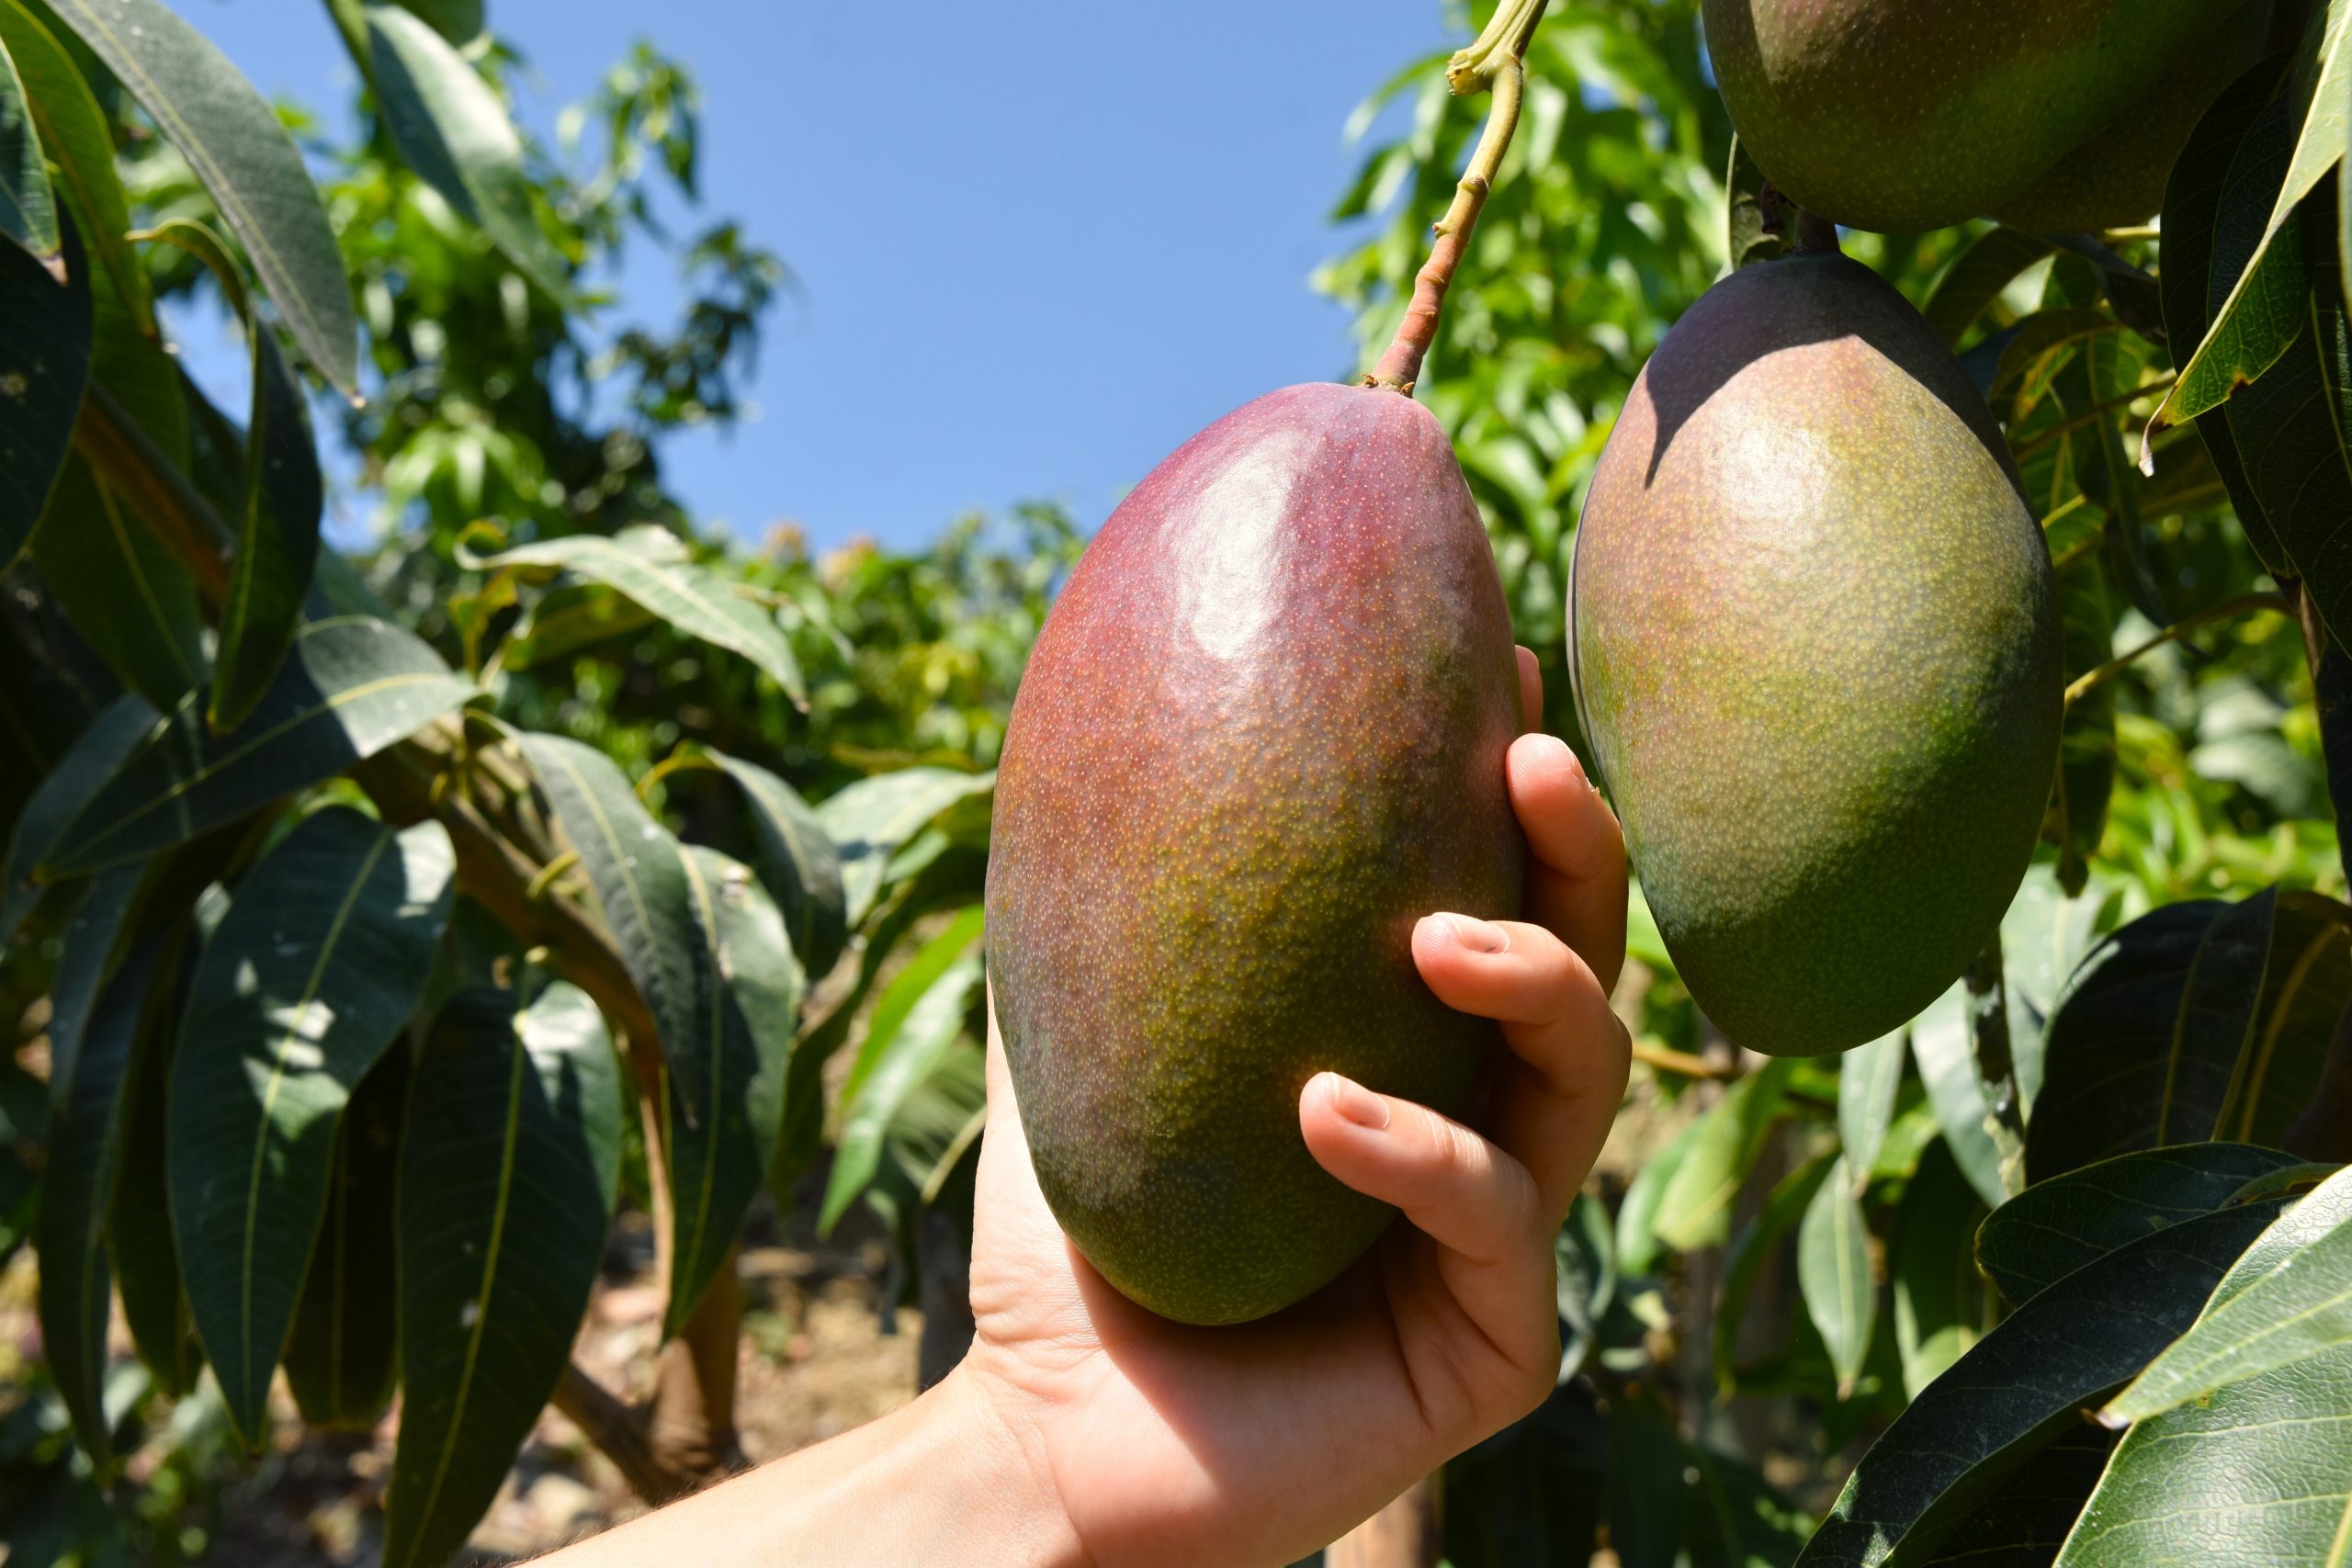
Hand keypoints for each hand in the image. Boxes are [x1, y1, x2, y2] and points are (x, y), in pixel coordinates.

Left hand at [957, 646, 1631, 1567]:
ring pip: (1583, 1080)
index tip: (1495, 669)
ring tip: (1433, 933)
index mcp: (1410, 1058)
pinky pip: (1495, 1220)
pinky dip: (1419, 1150)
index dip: (1516, 791)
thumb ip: (1082, 931)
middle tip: (1525, 760)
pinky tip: (1324, 1114)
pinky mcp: (1494, 1345)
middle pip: (1584, 966)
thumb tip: (1039, 757)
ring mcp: (1496, 1242)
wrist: (1048, 1440)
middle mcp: (1478, 1131)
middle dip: (1575, 852)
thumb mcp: (1075, 1058)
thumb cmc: (1073, 1254)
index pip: (1493, 899)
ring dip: (1527, 981)